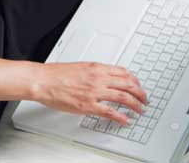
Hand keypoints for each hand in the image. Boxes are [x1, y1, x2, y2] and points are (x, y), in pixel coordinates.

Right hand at [31, 62, 148, 125]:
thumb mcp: (80, 67)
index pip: (124, 72)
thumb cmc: (57, 75)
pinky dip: (121, 117)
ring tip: (140, 110)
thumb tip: (105, 77)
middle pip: (128, 85)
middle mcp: (99, 78)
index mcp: (97, 68)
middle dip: (140, 93)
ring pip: (123, 97)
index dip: (135, 81)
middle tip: (144, 99)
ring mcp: (95, 92)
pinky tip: (125, 120)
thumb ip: (95, 72)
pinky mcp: (88, 106)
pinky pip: (110, 112)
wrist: (43, 81)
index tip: (138, 86)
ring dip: (135, 105)